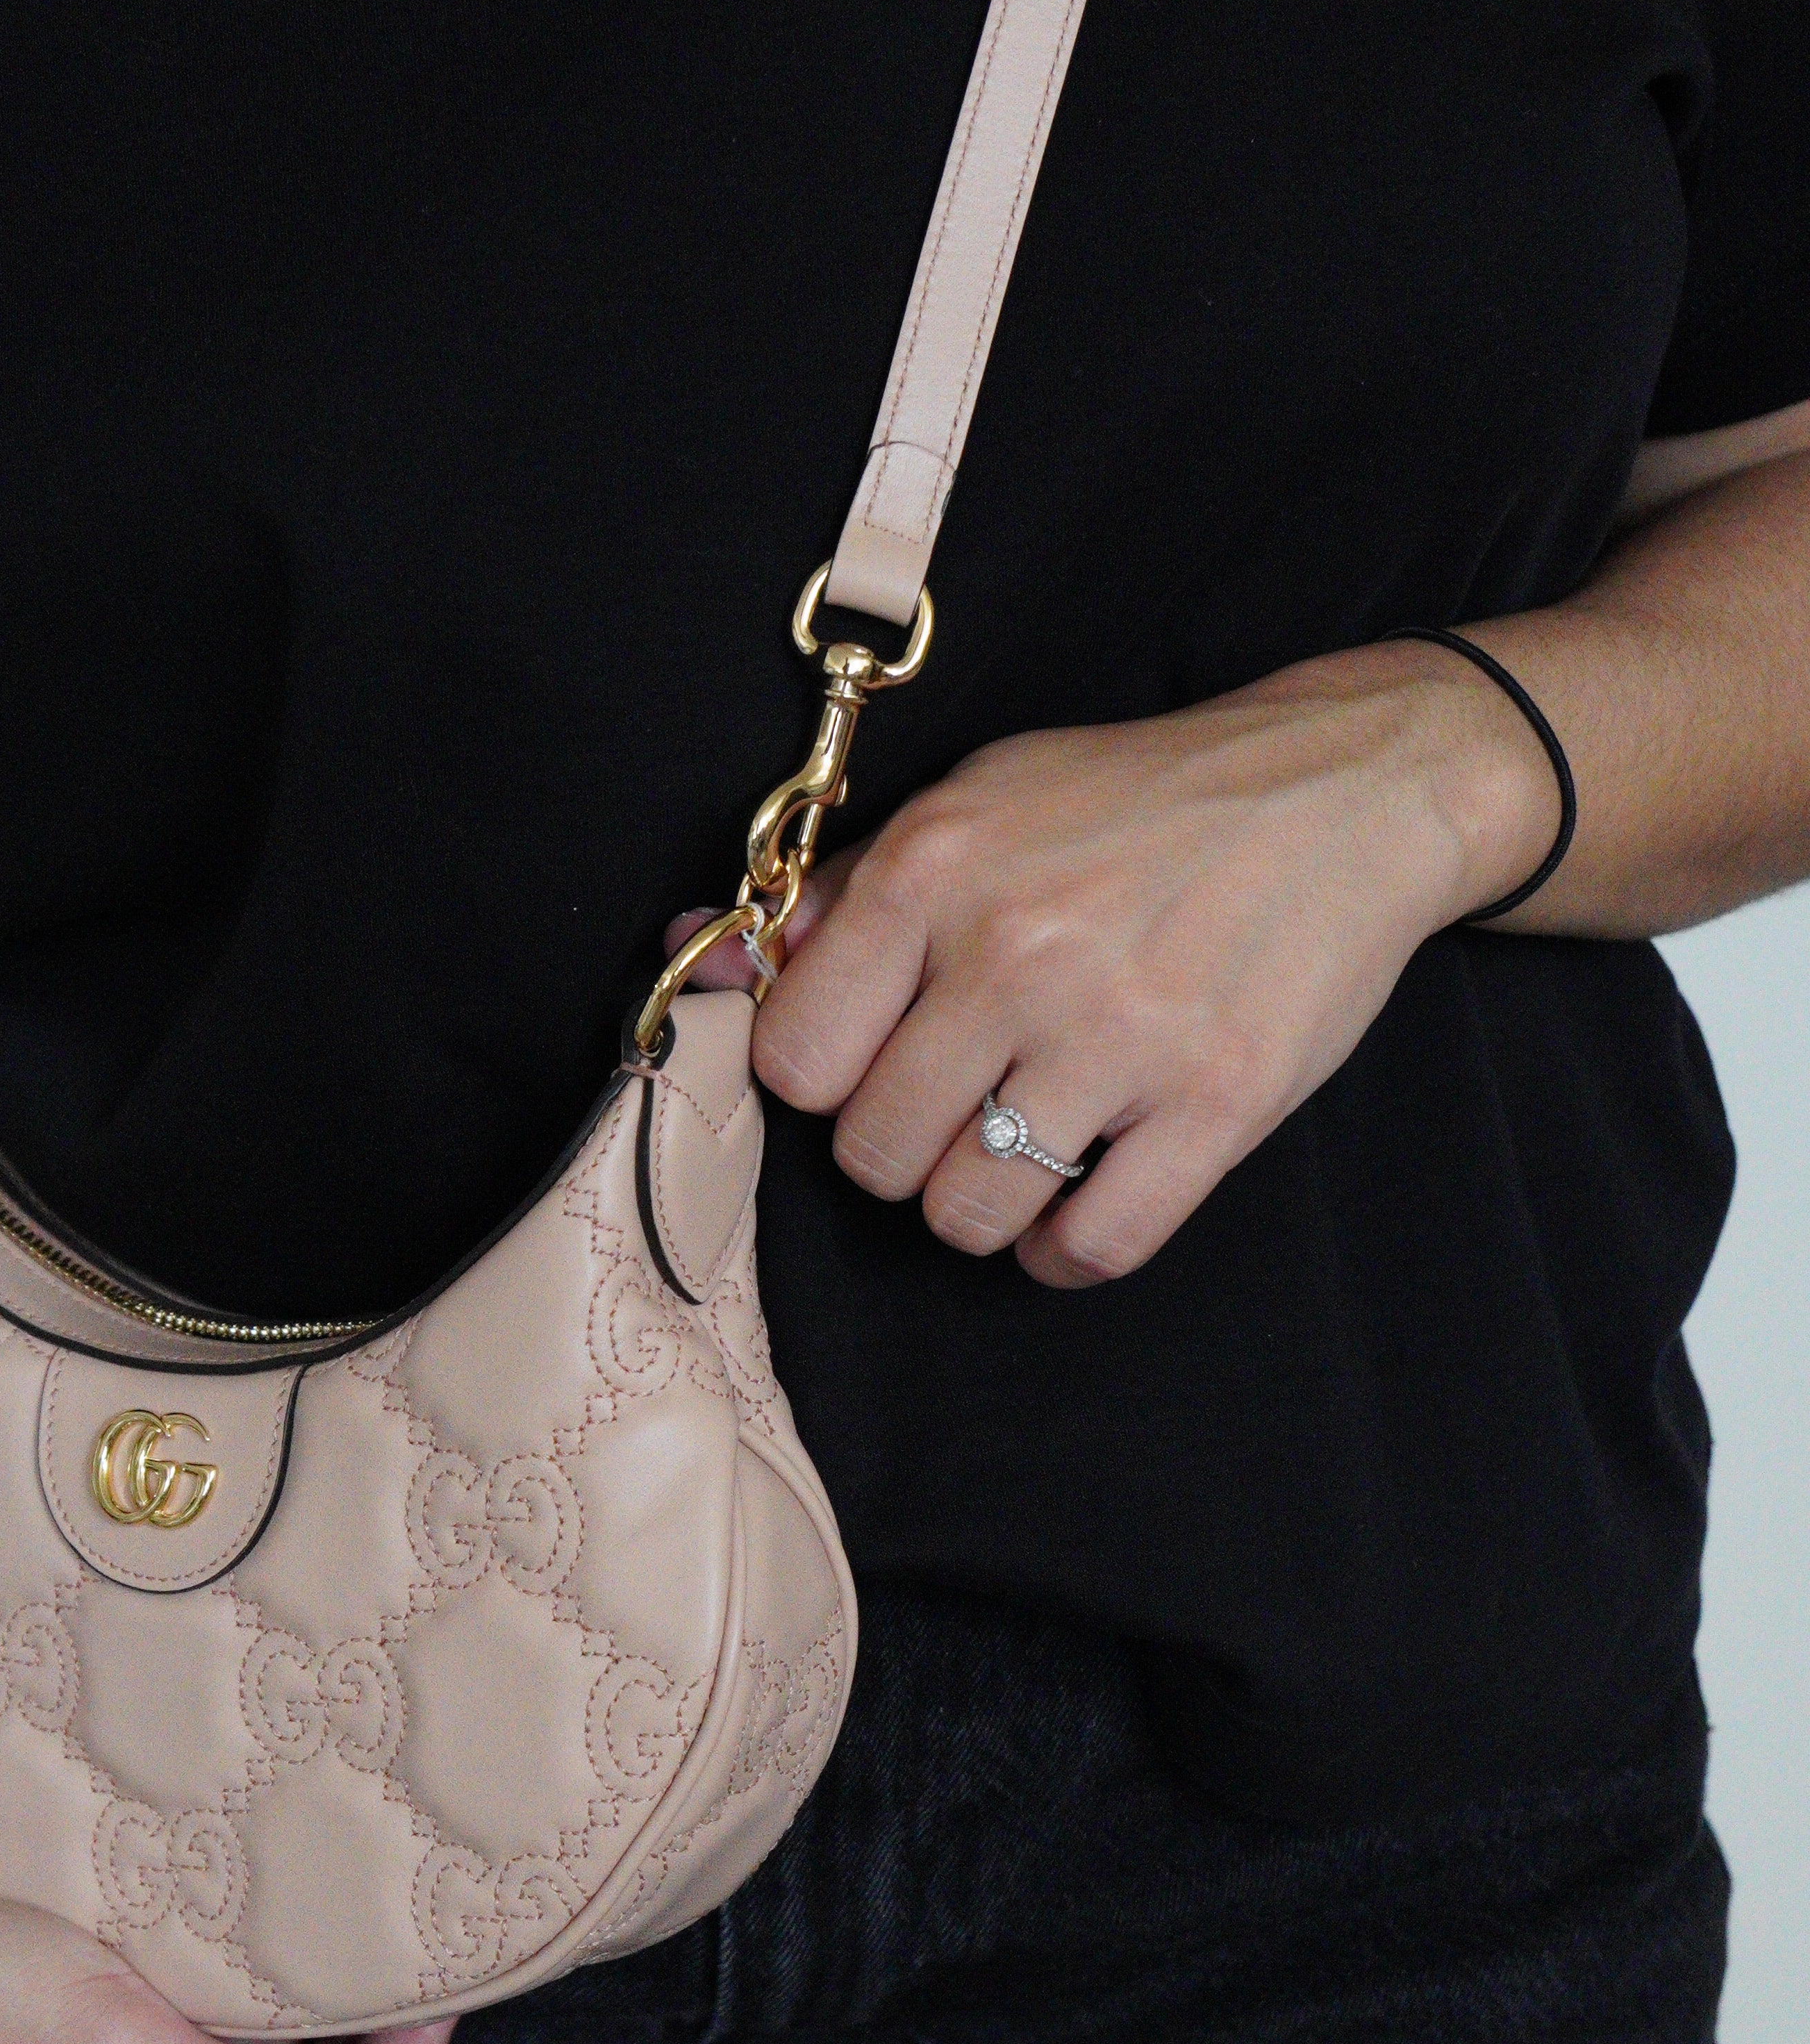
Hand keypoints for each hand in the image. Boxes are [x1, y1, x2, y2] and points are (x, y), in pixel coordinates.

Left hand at [718, 638, 1561, 1286]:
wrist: (1342, 791)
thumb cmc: (1138, 803)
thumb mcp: (976, 804)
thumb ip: (839, 895)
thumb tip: (702, 955)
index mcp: (939, 871)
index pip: (795, 1061)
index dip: (825, 1080)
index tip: (872, 1060)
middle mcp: (1018, 954)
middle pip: (874, 1154)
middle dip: (900, 1148)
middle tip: (953, 1106)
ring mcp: (1122, 1036)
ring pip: (967, 1214)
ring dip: (977, 1205)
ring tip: (1015, 1150)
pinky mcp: (1217, 1102)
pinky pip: (1092, 1246)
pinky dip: (1065, 1251)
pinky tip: (1075, 1204)